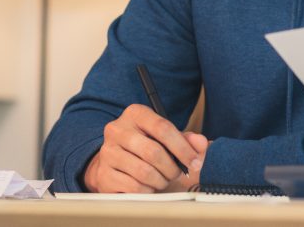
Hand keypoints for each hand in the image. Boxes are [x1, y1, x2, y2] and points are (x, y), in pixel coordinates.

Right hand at [83, 103, 208, 192]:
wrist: (114, 161)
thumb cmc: (145, 146)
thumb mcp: (165, 137)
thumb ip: (186, 139)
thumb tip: (201, 143)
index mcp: (135, 113)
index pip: (163, 127)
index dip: (183, 147)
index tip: (194, 162)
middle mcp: (117, 130)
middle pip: (153, 152)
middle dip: (172, 168)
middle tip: (177, 174)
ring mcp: (107, 152)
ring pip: (144, 172)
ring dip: (161, 180)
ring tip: (163, 179)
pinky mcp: (103, 174)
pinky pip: (134, 187)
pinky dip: (148, 190)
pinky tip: (149, 186)